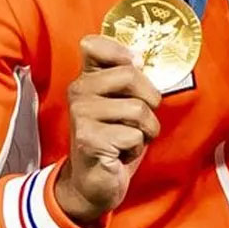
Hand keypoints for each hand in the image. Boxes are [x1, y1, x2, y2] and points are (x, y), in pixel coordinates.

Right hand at [54, 35, 162, 227]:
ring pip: (138, 109)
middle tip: (138, 120)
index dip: (120, 51)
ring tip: (128, 139)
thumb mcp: (122, 104)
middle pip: (130, 74)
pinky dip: (136, 148)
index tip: (134, 65)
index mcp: (87, 78)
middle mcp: (79, 92)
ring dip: (145, 130)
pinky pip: (134, 135)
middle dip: (149, 101)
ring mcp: (81, 115)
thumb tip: (141, 59)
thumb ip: (129, 80)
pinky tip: (119, 154)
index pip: (93, 44)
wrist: (95, 182)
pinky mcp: (88, 139)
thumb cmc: (115, 140)